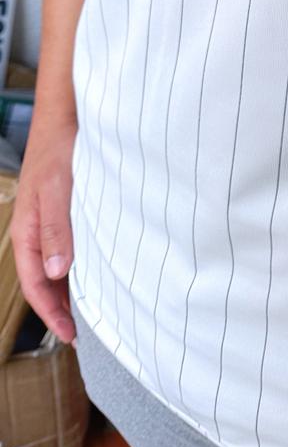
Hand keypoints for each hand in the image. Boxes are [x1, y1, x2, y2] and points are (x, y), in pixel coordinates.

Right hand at [10, 111, 76, 345]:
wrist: (67, 112)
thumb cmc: (59, 146)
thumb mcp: (57, 188)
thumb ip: (57, 228)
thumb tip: (56, 272)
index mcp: (28, 231)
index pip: (36, 284)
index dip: (51, 312)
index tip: (70, 334)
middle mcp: (38, 230)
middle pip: (46, 280)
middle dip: (62, 307)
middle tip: (86, 330)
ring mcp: (53, 219)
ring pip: (59, 263)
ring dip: (73, 286)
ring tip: (96, 307)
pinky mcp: (68, 208)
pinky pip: (72, 244)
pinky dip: (83, 261)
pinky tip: (101, 266)